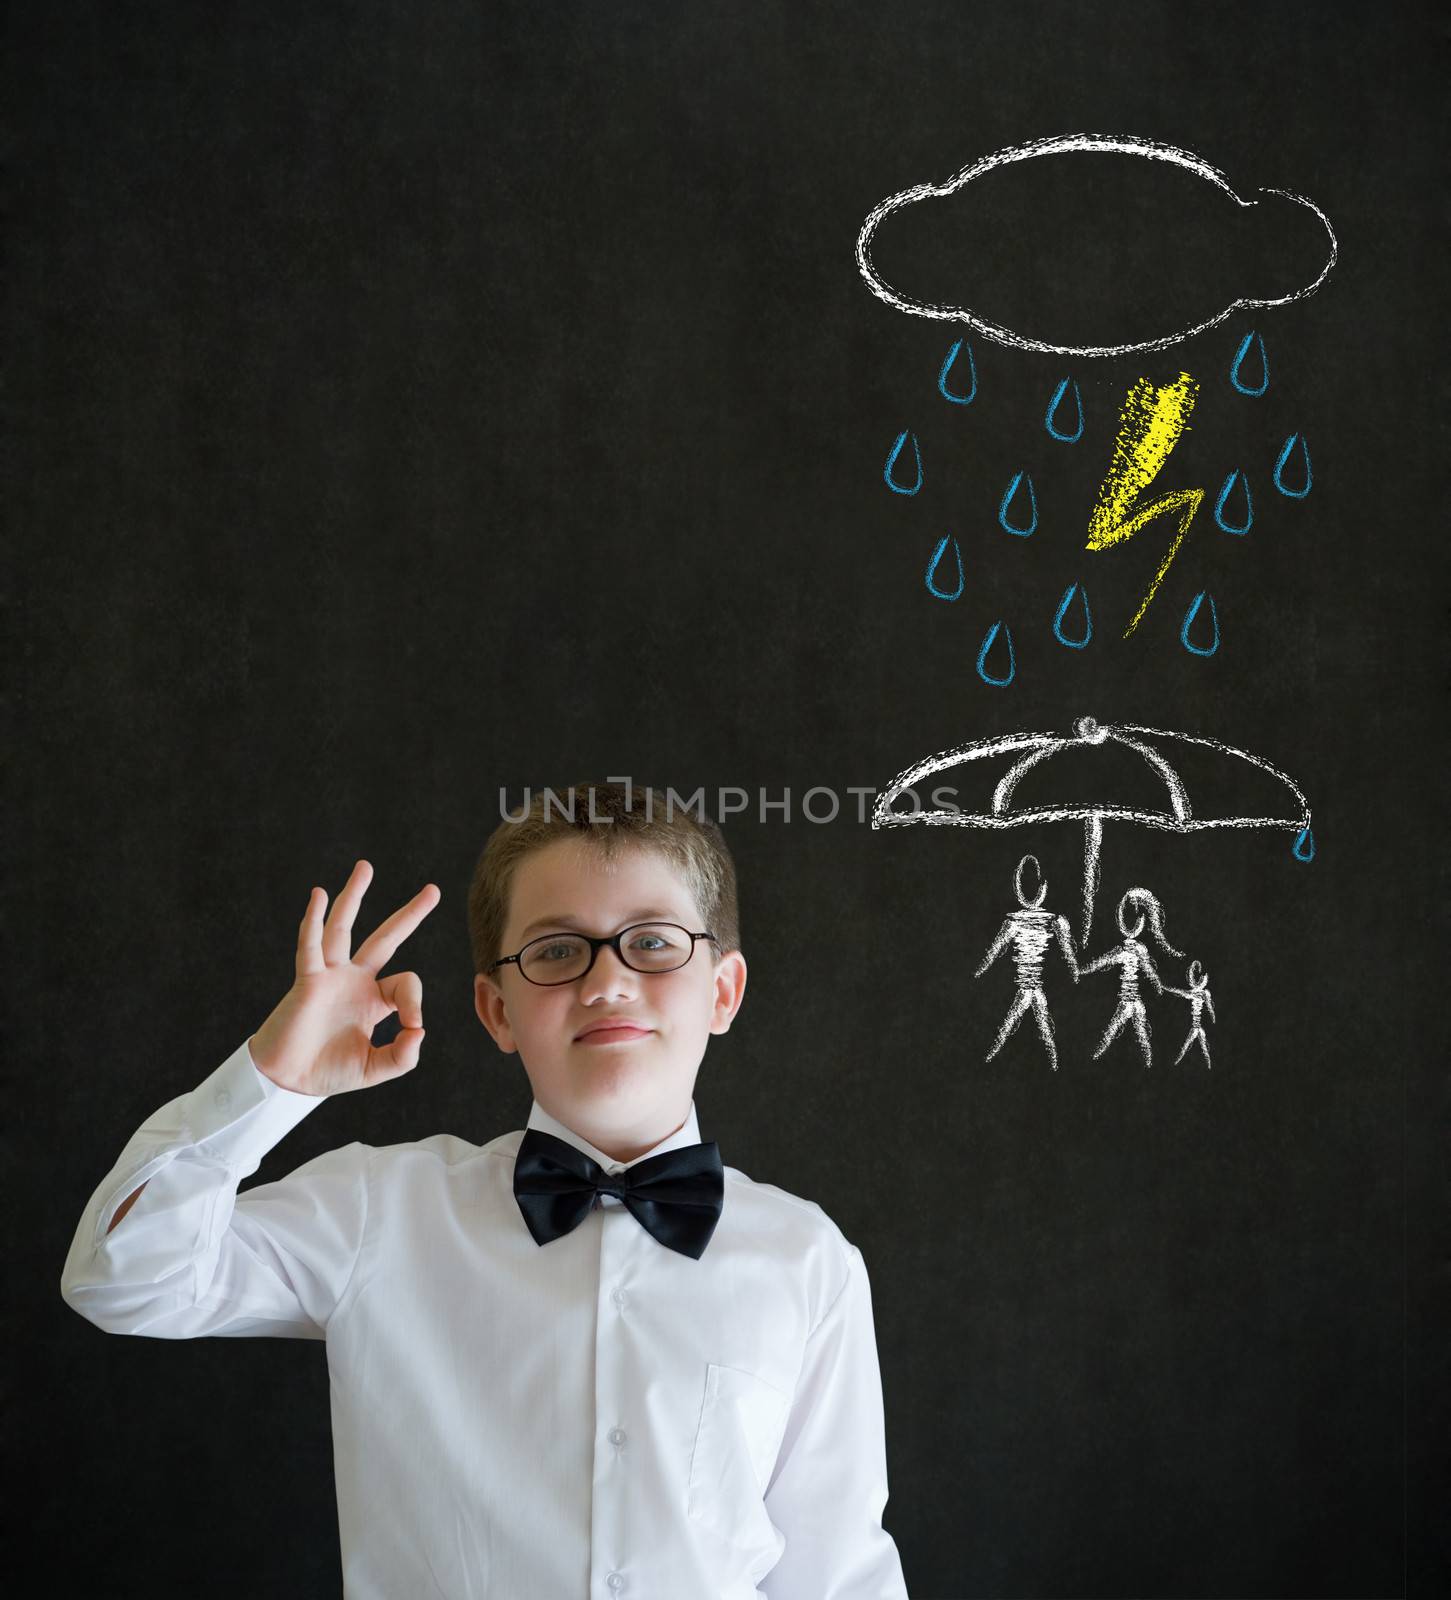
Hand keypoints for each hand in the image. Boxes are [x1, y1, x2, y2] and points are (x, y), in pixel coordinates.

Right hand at [248, 861, 440, 1095]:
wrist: (288, 1082)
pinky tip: (319, 896)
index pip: (406, 982)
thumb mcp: (376, 1068)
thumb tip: (419, 1030)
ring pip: (343, 928)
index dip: (415, 1001)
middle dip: (409, 914)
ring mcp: (330, 976)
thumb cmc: (328, 1072)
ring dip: (353, 897)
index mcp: (374, 999)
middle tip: (433, 890)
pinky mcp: (307, 981)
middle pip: (386, 938)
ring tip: (365, 868)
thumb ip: (403, 1056)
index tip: (412, 1025)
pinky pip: (310, 946)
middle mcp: (354, 980)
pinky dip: (313, 922)